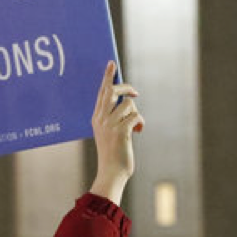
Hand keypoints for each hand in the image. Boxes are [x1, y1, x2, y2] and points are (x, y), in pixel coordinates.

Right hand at [89, 60, 141, 203]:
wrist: (112, 172)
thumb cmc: (113, 152)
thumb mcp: (109, 132)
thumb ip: (113, 117)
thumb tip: (127, 100)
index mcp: (96, 117)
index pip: (101, 92)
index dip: (107, 77)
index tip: (111, 63)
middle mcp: (101, 119)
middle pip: (113, 91)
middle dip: (126, 87)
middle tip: (135, 92)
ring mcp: (110, 125)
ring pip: (128, 104)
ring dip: (135, 113)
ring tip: (135, 125)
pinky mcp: (121, 132)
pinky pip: (136, 116)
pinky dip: (140, 122)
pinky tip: (139, 131)